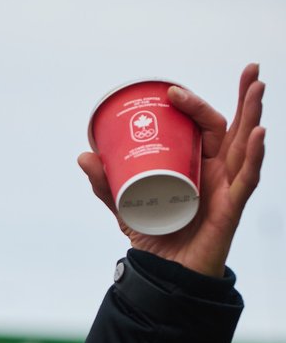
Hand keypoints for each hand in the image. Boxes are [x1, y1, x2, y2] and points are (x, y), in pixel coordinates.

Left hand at [78, 64, 266, 276]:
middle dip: (243, 97)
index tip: (173, 92)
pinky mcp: (231, 206)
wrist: (165, 273)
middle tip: (250, 69)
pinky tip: (258, 135)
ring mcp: (227, 186)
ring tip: (258, 85)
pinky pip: (248, 178)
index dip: (192, 105)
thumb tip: (84, 156)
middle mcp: (217, 170)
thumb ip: (108, 184)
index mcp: (197, 164)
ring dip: (253, 114)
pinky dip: (255, 156)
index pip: (202, 126)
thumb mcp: (126, 207)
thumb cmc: (155, 236)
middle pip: (233, 127)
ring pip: (247, 144)